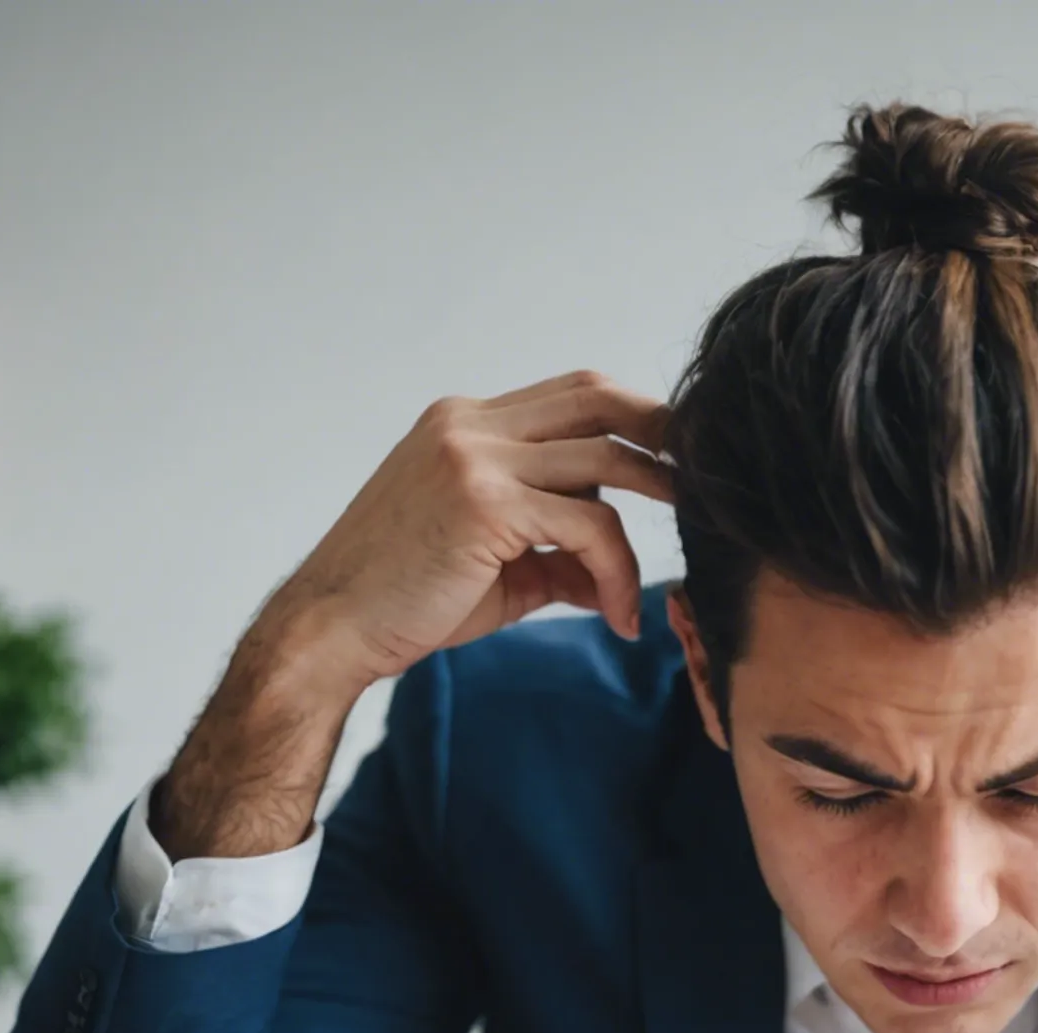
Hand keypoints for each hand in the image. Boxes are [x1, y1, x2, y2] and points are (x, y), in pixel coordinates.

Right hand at [154, 372, 671, 858]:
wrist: (328, 633)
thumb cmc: (403, 604)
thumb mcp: (492, 567)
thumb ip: (553, 551)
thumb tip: (610, 574)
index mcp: (464, 424)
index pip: (572, 394)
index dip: (634, 417)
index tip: (677, 458)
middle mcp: (469, 425)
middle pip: (598, 396)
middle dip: (664, 431)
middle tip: (709, 476)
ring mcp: (475, 457)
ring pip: (605, 464)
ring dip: (656, 509)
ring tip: (684, 548)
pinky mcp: (485, 503)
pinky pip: (590, 524)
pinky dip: (619, 572)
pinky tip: (618, 616)